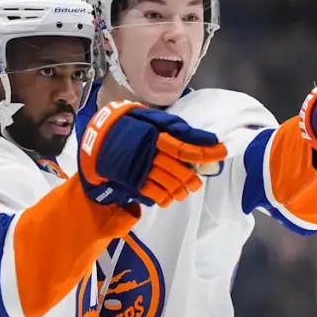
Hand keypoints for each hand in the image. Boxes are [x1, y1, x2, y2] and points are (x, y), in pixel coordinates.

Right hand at [78, 101, 227, 206]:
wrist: (94, 140)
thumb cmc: (126, 125)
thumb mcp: (149, 118)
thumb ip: (173, 127)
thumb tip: (201, 137)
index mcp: (154, 134)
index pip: (185, 147)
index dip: (206, 152)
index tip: (221, 152)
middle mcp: (149, 153)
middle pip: (179, 171)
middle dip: (192, 179)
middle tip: (196, 182)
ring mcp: (139, 170)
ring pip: (169, 185)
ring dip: (180, 191)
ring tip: (183, 191)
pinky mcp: (131, 183)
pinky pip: (154, 195)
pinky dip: (164, 198)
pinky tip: (167, 197)